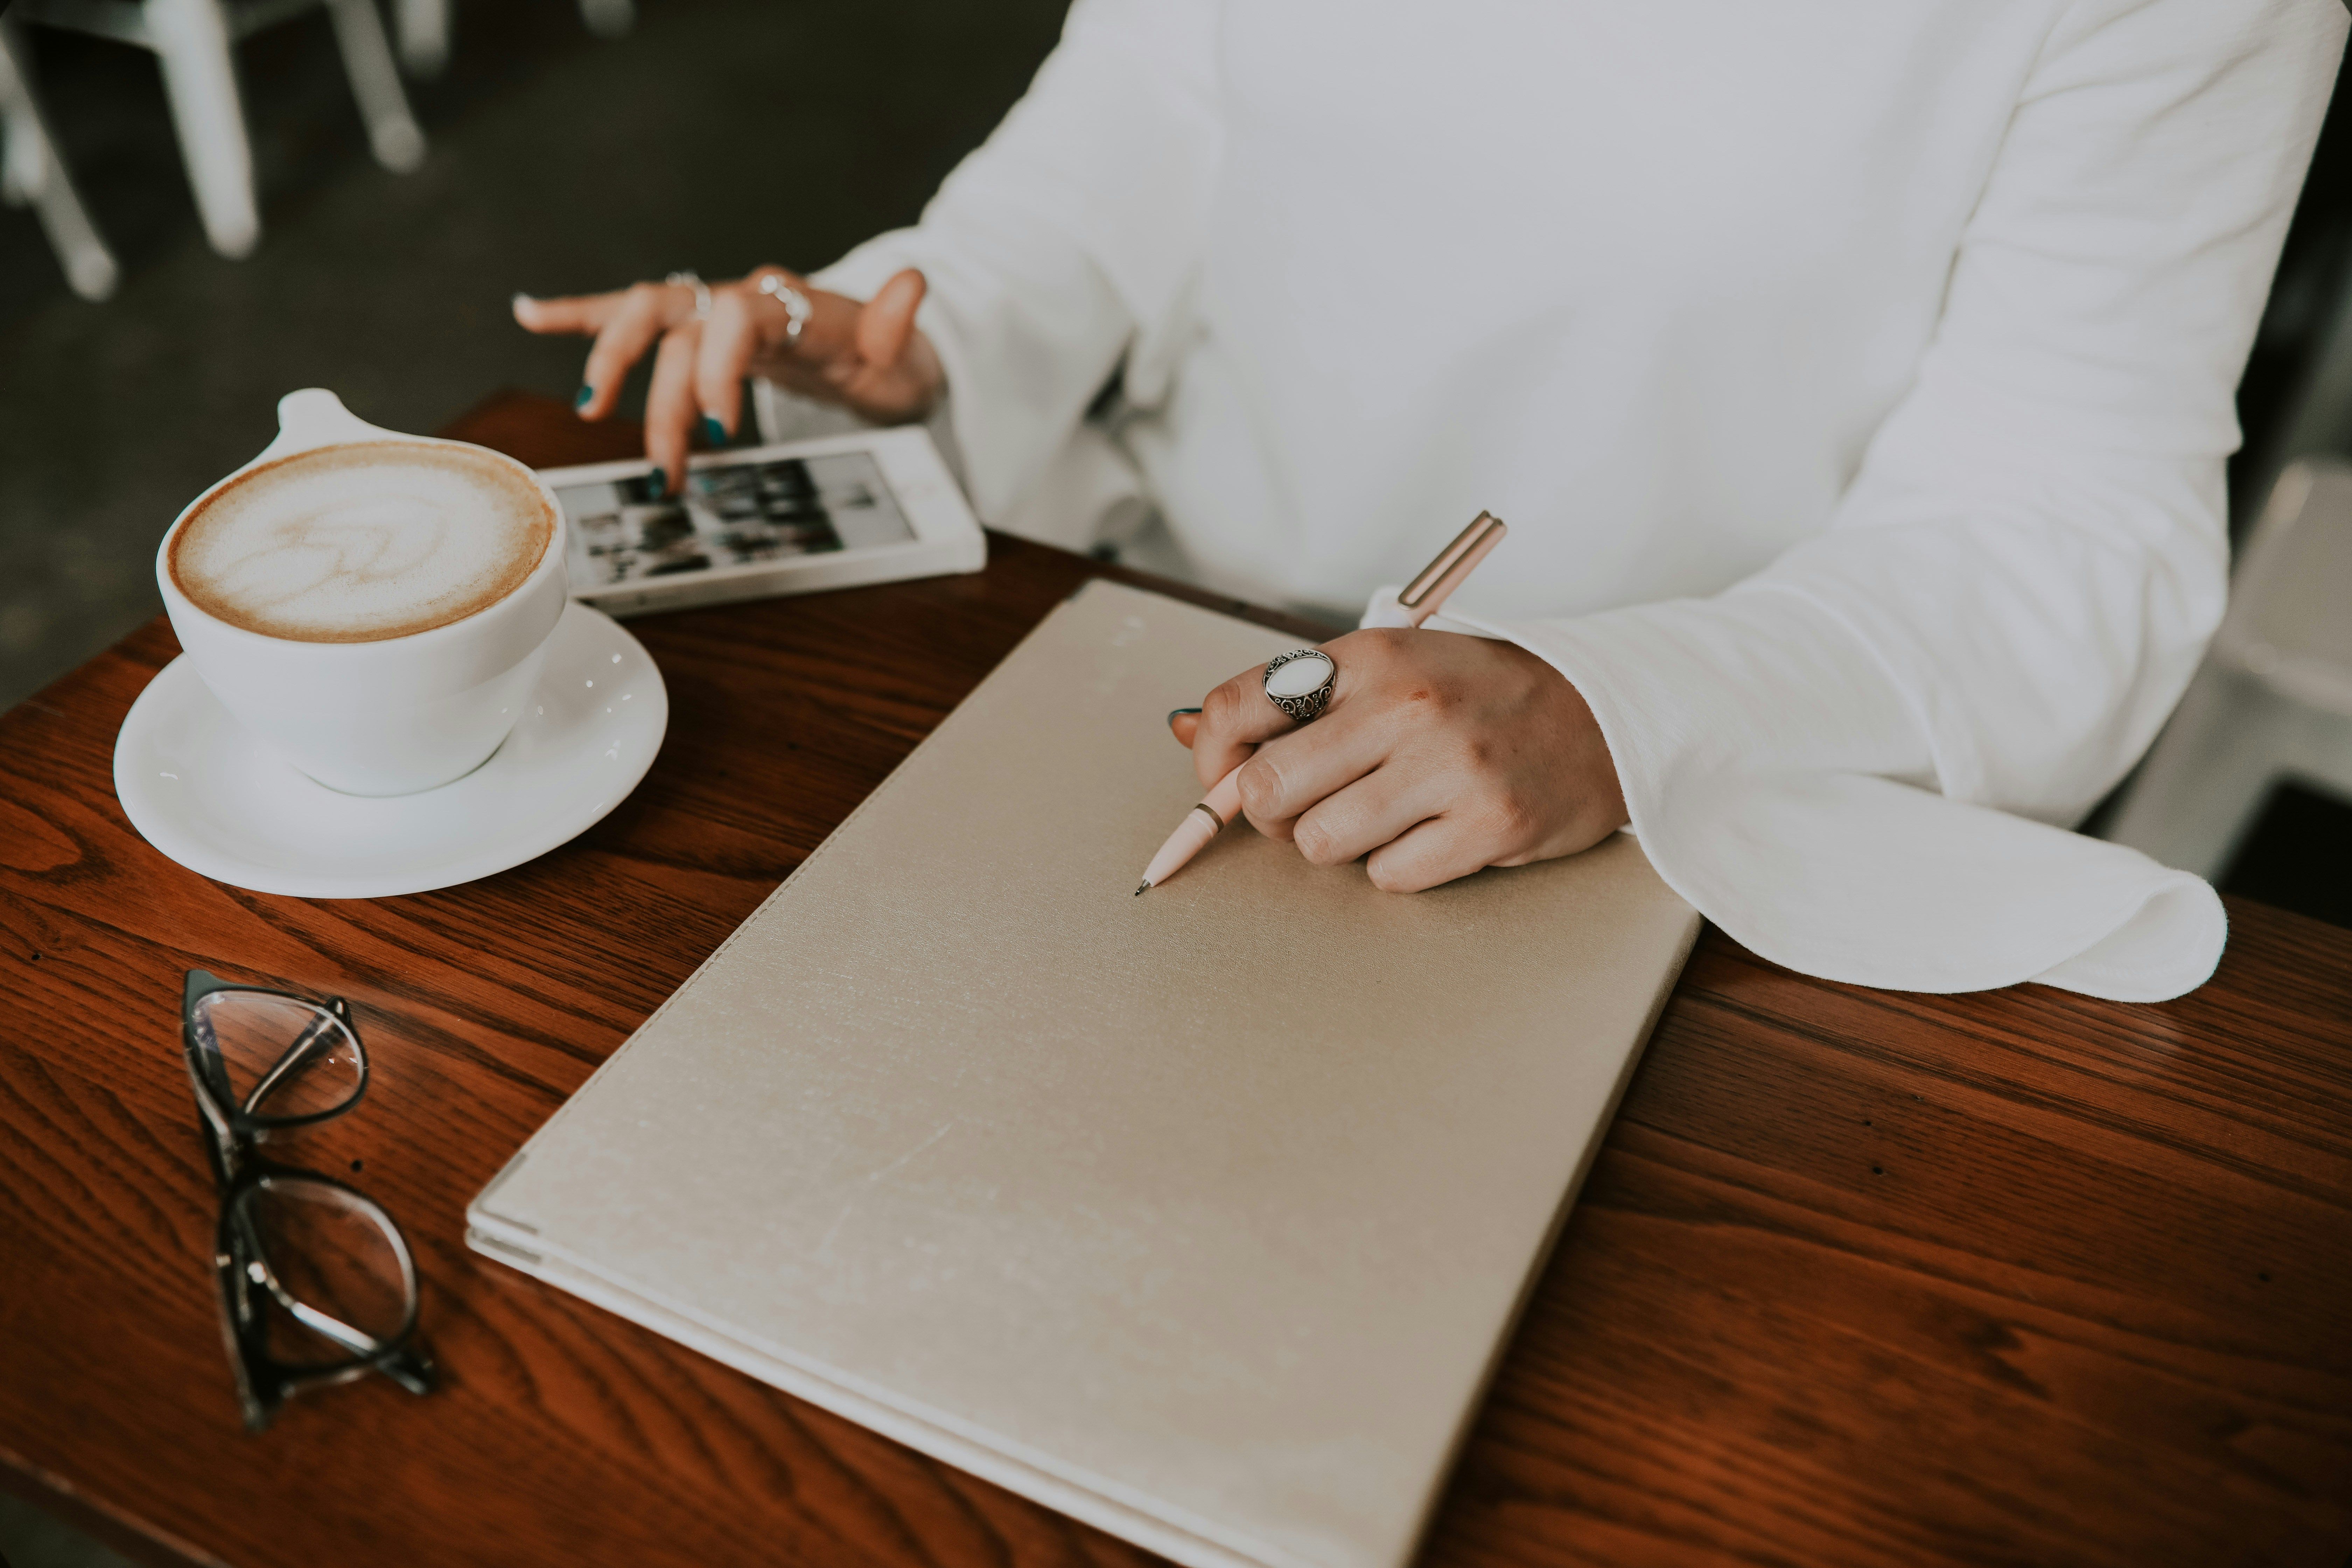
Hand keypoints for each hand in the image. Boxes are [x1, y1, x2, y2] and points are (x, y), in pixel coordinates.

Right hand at [512, 267, 943, 492]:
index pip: (738, 321)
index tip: (717, 429)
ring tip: (590, 413)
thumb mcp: (902, 353)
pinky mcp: (698, 329)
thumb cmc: (883, 358)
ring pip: (650, 323)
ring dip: (616, 366)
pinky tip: (531, 314)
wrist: (878, 350)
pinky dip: (584, 315)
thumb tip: (915, 284)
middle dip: (663, 393)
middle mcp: (742, 299)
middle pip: (682, 330)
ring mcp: (714, 310)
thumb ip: (896, 324)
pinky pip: (633, 314)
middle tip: (665, 462)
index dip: (718, 369)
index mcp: (787, 307)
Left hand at [1172, 629, 1625, 891]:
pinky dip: (1398, 867)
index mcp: (1369, 656)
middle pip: (1265, 789)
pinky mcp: (1486, 826)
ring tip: (1383, 814)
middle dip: (1268, 814)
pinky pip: (1388, 876)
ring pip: (1320, 842)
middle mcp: (1405, 706)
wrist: (1601, 716)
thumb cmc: (1479, 696)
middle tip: (1304, 807)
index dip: (1212, 759)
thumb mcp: (1387, 671)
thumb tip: (1190, 735)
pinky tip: (1433, 834)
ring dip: (1337, 842)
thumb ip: (1292, 702)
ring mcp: (1449, 767)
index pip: (1238, 706)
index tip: (1224, 778)